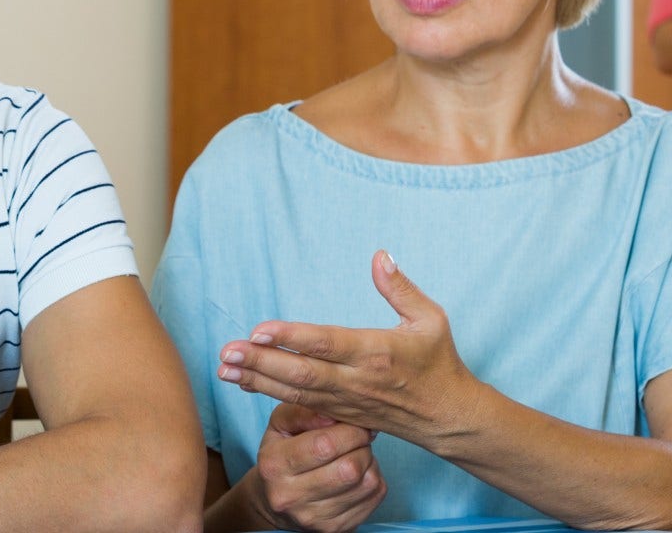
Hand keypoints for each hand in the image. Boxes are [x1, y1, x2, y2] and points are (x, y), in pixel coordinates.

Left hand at [217, 251, 479, 445]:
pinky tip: (246, 382)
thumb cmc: (439, 362)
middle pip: (302, 374)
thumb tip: (380, 255)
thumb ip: (401, 288)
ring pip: (296, 392)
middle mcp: (358, 380)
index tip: (259, 330)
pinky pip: (301, 405)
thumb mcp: (431, 319)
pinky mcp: (342, 414)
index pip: (326, 344)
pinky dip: (271, 394)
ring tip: (224, 368)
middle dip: (260, 363)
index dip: (291, 338)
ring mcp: (348, 401)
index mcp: (378, 352)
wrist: (447, 417)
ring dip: (257, 380)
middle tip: (226, 352)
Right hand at [243, 403, 385, 532]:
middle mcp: (291, 497)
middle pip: (349, 468)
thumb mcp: (281, 424)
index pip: (325, 445)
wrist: (274, 500)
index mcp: (275, 465)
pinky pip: (374, 497)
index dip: (350, 430)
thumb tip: (334, 415)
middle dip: (362, 445)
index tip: (355, 423)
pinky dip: (374, 479)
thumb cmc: (281, 453)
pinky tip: (358, 473)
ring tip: (355, 454)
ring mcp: (314, 518)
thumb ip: (303, 412)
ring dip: (370, 461)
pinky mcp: (336, 529)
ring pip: (367, 483)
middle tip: (358, 438)